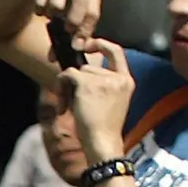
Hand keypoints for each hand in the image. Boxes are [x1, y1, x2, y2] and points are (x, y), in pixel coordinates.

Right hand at [31, 0, 102, 56]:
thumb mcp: (75, 7)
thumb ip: (76, 29)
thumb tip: (75, 48)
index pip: (93, 13)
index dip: (85, 31)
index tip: (75, 44)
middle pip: (81, 2)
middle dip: (73, 21)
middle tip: (65, 30)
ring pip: (57, 3)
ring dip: (52, 14)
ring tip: (50, 15)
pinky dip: (39, 9)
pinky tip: (40, 8)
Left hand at [63, 40, 139, 163]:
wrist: (102, 142)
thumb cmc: (104, 128)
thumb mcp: (113, 102)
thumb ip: (104, 84)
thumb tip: (79, 73)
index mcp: (127, 81)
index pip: (116, 51)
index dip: (101, 44)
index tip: (87, 45)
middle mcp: (117, 77)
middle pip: (89, 67)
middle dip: (79, 81)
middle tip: (73, 100)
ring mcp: (102, 79)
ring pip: (77, 72)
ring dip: (68, 88)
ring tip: (70, 107)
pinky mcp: (87, 83)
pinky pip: (68, 75)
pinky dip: (61, 87)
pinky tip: (64, 105)